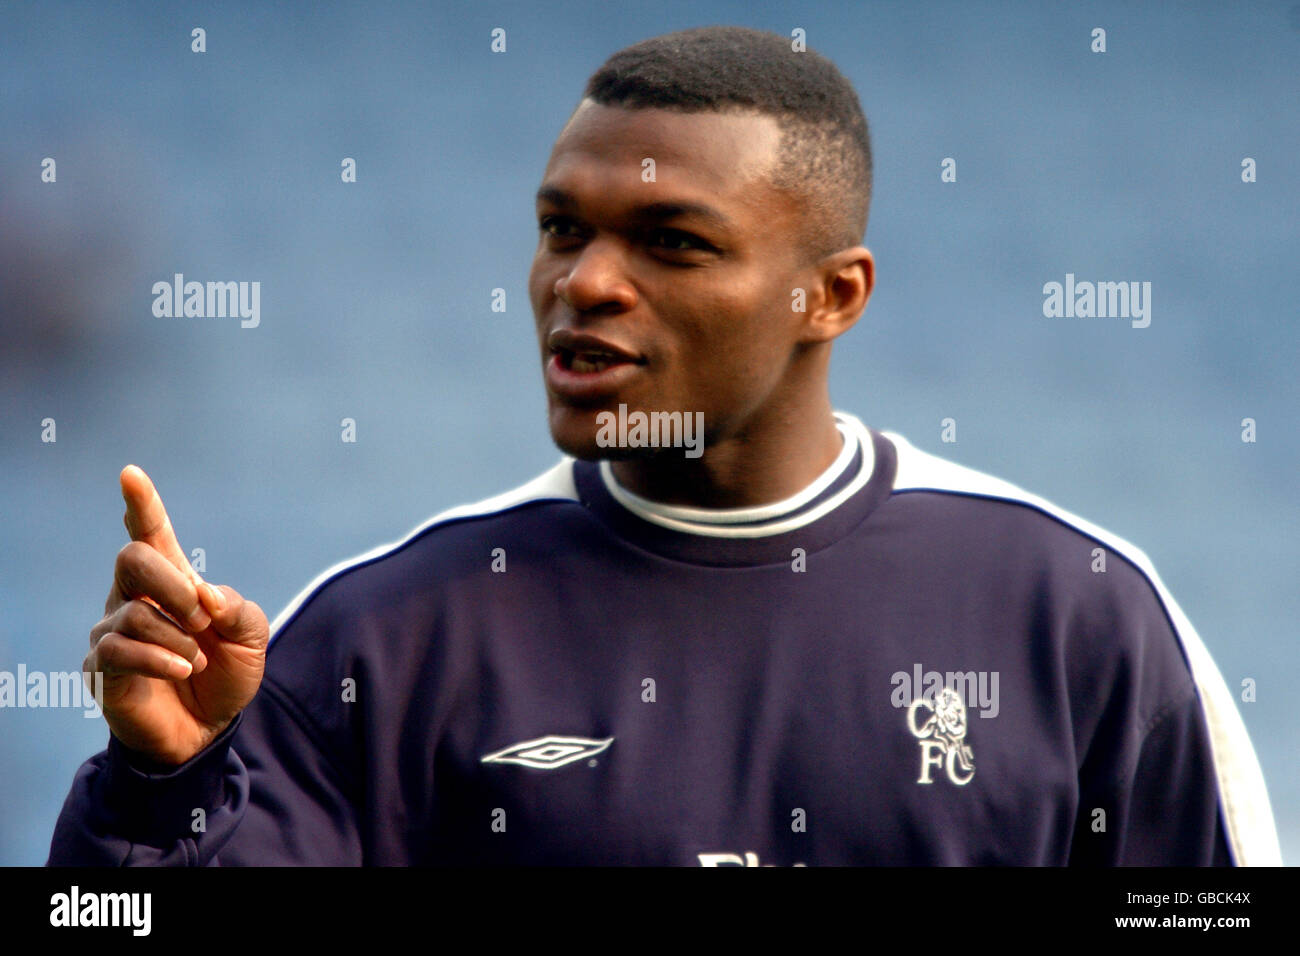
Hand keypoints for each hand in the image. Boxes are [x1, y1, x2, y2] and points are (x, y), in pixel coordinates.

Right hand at [84, 465, 268, 765]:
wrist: (209, 729)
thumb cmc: (226, 674)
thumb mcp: (251, 637)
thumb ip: (235, 607)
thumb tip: (204, 594)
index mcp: (173, 582)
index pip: (151, 534)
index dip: (142, 504)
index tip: (131, 474)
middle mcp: (135, 598)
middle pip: (133, 558)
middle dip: (172, 584)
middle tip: (202, 618)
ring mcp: (113, 631)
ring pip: (134, 611)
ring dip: (177, 636)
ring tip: (196, 659)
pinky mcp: (101, 667)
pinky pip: (120, 650)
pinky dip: (158, 657)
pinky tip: (179, 669)